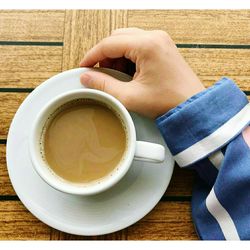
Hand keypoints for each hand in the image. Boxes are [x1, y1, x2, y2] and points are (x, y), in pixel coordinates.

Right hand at [80, 28, 204, 118]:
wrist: (191, 107)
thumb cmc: (168, 102)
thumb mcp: (130, 96)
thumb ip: (104, 85)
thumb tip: (87, 77)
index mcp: (147, 45)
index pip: (109, 43)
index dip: (92, 56)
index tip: (83, 67)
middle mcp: (155, 37)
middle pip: (117, 38)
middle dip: (104, 56)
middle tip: (99, 74)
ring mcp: (160, 41)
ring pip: (127, 41)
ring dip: (116, 57)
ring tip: (115, 77)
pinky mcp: (163, 48)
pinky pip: (138, 46)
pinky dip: (128, 58)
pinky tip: (128, 74)